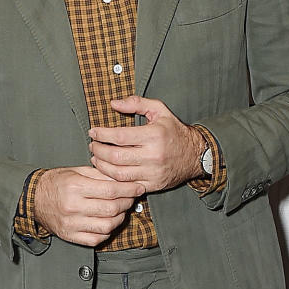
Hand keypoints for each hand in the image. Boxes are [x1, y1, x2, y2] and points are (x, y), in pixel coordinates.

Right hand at [32, 165, 146, 247]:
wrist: (34, 199)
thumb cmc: (56, 183)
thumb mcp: (77, 171)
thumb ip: (100, 175)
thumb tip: (123, 179)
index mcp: (75, 187)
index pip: (111, 191)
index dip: (129, 190)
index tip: (138, 188)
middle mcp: (73, 206)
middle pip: (112, 209)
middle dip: (127, 203)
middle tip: (131, 198)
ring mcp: (71, 224)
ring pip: (107, 226)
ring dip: (120, 218)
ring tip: (120, 210)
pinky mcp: (70, 235)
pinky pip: (96, 239)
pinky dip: (107, 232)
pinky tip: (108, 222)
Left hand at [88, 96, 204, 190]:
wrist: (195, 155)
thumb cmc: (174, 131)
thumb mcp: (159, 110)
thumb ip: (136, 103)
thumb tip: (113, 103)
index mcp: (154, 135)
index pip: (120, 137)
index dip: (102, 134)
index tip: (93, 131)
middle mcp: (153, 156)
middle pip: (116, 157)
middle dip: (99, 150)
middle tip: (93, 145)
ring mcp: (153, 173)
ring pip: (119, 174)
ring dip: (102, 166)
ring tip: (96, 157)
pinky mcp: (153, 185)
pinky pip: (127, 185)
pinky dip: (113, 179)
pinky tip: (107, 171)